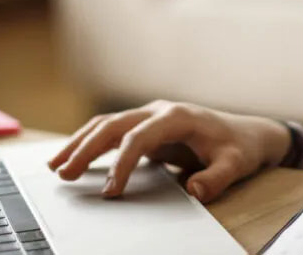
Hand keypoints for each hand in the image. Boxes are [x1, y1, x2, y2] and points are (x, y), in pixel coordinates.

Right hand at [46, 100, 289, 202]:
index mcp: (178, 116)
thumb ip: (217, 178)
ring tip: (55, 165)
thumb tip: (195, 191)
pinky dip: (91, 143)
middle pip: (113, 125)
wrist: (247, 133)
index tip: (111, 191)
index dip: (122, 164)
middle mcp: (159, 110)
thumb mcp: (236, 164)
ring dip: (80, 143)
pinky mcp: (147, 127)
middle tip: (63, 173)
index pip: (139, 138)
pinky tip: (73, 158)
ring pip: (107, 125)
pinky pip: (113, 132)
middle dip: (86, 148)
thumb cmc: (240, 147)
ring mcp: (151, 116)